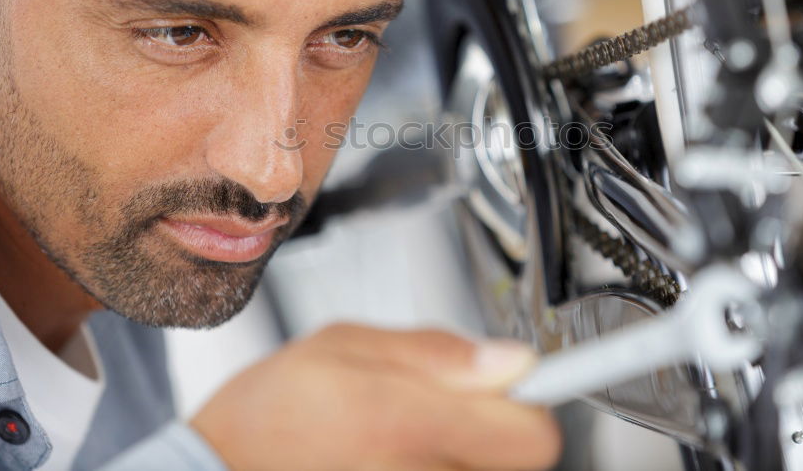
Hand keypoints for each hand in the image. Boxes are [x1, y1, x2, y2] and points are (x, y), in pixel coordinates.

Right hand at [191, 323, 561, 470]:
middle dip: (481, 431)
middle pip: (510, 462)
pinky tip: (387, 463)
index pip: (534, 437)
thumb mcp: (343, 344)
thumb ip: (435, 352)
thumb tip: (512, 361)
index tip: (517, 391)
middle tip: (428, 412)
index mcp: (407, 424)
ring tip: (396, 441)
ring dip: (454, 458)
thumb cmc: (267, 418)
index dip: (528, 408)